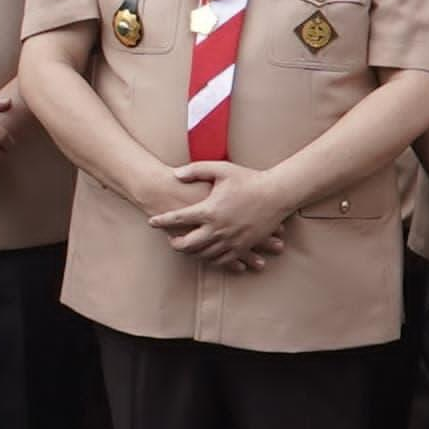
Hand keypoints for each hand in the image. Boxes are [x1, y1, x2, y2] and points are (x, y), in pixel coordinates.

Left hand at [152, 156, 289, 268]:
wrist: (277, 194)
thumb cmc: (249, 179)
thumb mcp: (221, 169)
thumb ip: (196, 170)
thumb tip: (175, 174)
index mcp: (209, 210)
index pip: (178, 219)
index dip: (161, 221)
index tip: (151, 221)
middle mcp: (218, 228)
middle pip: (187, 244)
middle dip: (175, 244)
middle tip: (170, 240)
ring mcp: (231, 240)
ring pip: (204, 255)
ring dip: (192, 253)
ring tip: (187, 247)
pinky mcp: (243, 247)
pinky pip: (222, 260)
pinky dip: (211, 259)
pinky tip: (207, 254)